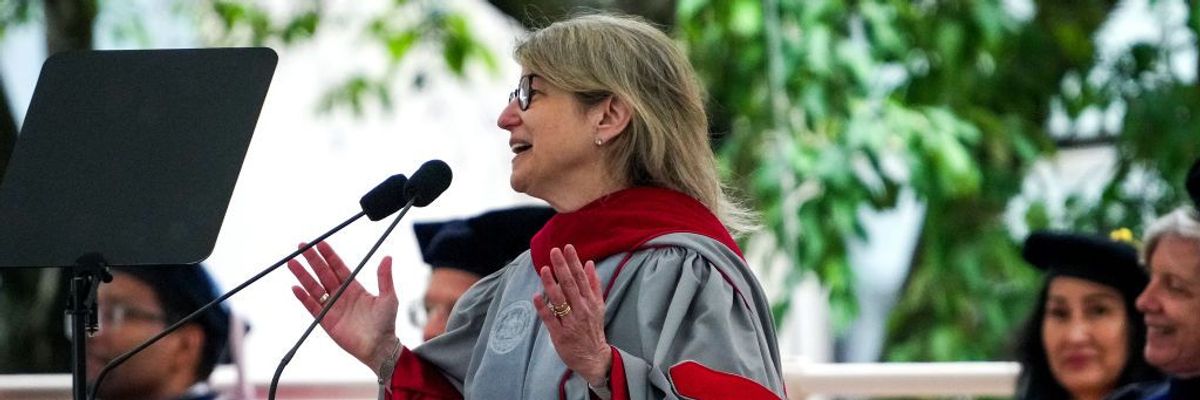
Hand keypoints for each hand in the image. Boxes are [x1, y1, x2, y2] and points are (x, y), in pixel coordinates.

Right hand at [287, 241, 399, 370]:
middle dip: (312, 259)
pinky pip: (312, 307)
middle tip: (301, 246)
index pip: (339, 267)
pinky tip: (295, 287)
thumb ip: (384, 278)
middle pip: (323, 273)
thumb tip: (387, 257)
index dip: (329, 255)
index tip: (320, 243)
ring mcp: (332, 307)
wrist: (379, 347)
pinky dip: (304, 298)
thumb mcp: (388, 298)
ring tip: (292, 262)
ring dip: (303, 275)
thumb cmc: (386, 323)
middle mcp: (341, 294)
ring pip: (314, 287)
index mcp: (354, 287)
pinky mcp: (326, 321)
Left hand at [533, 245, 610, 386]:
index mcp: (590, 302)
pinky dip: (543, 308)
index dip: (573, 262)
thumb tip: (588, 263)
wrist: (594, 358)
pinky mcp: (560, 335)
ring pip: (560, 300)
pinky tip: (536, 296)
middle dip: (562, 267)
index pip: (581, 278)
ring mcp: (570, 322)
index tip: (567, 248)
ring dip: (551, 284)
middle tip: (554, 251)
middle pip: (570, 285)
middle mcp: (581, 310)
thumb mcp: (599, 306)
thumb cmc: (593, 329)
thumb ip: (594, 284)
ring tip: (543, 269)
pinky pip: (550, 319)